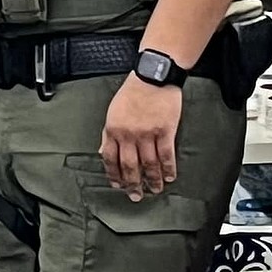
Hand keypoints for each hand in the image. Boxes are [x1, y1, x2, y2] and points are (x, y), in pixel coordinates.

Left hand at [100, 75, 181, 200]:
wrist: (153, 76)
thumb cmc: (133, 91)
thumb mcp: (113, 111)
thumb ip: (108, 133)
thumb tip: (102, 152)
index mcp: (113, 129)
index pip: (110, 158)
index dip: (113, 174)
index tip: (117, 185)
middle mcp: (128, 134)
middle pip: (129, 166)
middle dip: (132, 184)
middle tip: (136, 195)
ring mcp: (147, 134)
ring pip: (149, 164)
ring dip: (152, 180)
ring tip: (154, 190)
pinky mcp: (165, 131)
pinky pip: (166, 156)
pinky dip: (167, 169)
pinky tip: (168, 177)